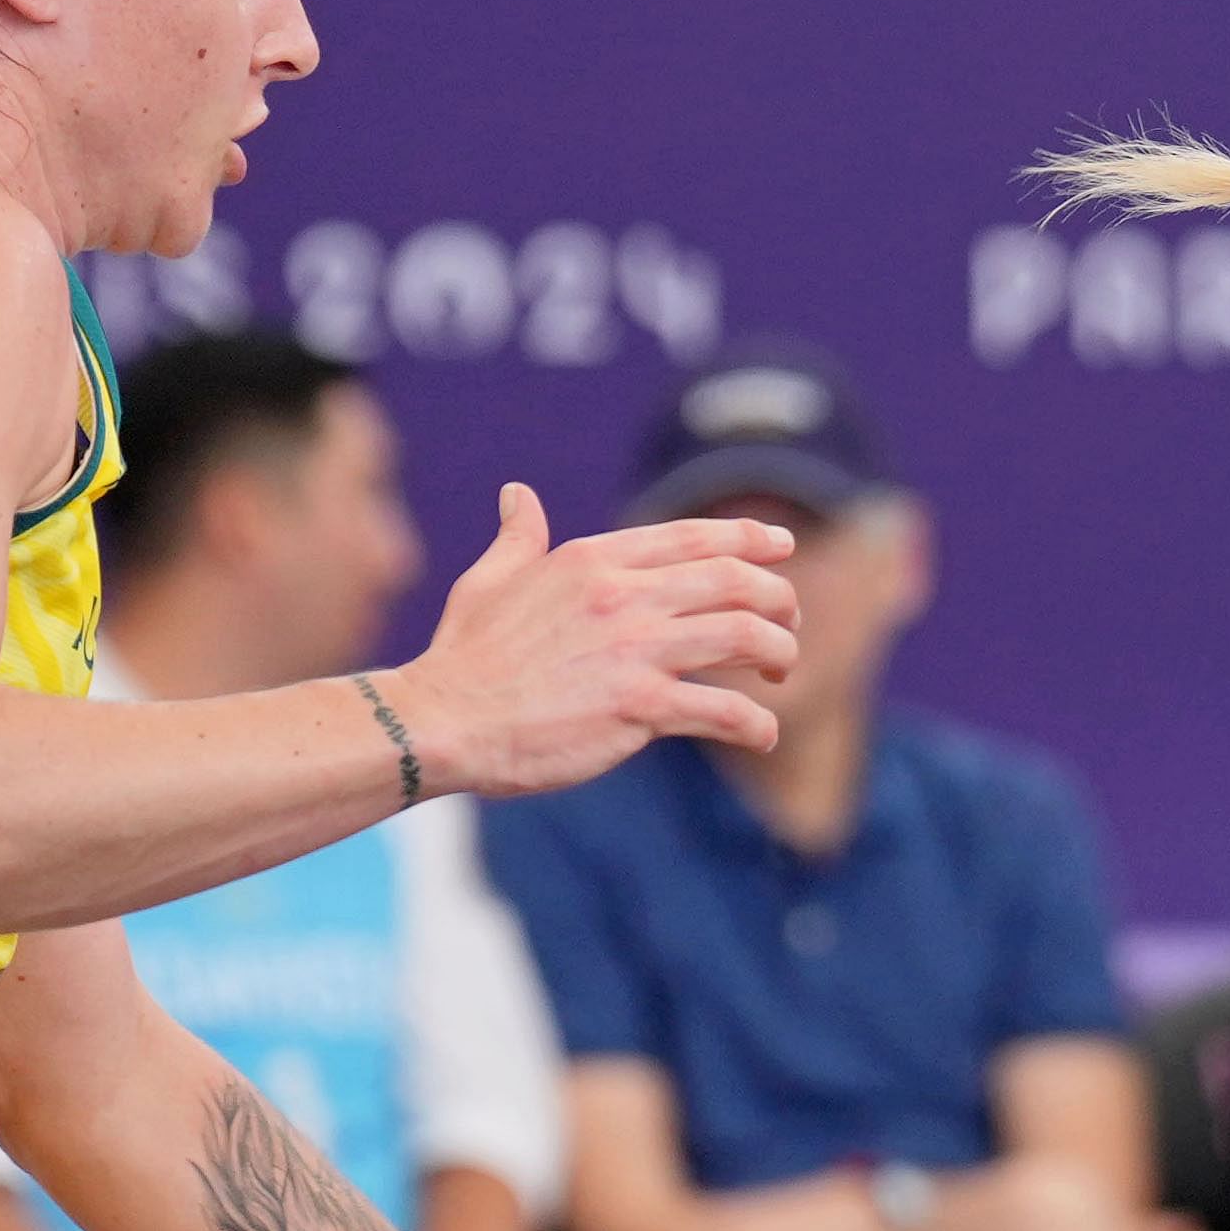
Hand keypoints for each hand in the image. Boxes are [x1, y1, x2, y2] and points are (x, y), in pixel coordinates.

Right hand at [388, 484, 798, 799]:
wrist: (443, 720)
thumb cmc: (463, 656)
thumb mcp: (489, 580)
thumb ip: (517, 537)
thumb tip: (516, 495)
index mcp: (593, 560)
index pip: (692, 537)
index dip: (748, 539)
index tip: (781, 546)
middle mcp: (622, 596)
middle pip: (734, 580)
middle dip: (777, 599)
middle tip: (786, 624)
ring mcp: (634, 650)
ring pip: (744, 635)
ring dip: (778, 652)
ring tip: (781, 672)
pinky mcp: (639, 708)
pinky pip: (723, 711)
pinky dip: (756, 724)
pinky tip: (763, 735)